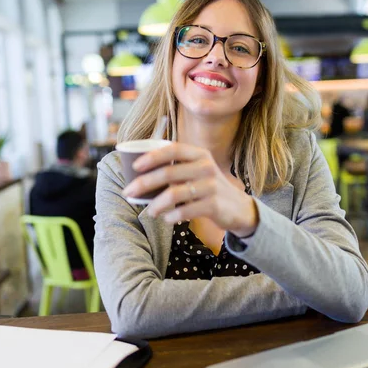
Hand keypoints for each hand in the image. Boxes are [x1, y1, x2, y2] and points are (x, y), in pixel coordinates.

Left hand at [122, 142, 258, 236]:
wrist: (239, 208)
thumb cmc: (210, 188)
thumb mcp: (198, 170)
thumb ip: (177, 167)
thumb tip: (140, 173)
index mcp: (200, 154)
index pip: (173, 149)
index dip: (152, 156)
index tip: (135, 166)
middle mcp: (206, 166)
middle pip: (169, 172)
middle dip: (144, 183)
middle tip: (129, 192)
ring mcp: (211, 186)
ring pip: (174, 194)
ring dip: (156, 204)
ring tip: (149, 211)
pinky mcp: (214, 205)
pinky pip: (186, 210)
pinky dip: (172, 216)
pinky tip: (167, 218)